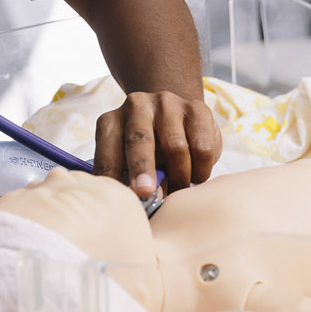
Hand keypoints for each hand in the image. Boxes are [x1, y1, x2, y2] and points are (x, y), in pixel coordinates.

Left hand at [93, 90, 220, 196]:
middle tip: (145, 192)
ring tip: (179, 190)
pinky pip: (203, 146)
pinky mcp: (197, 108)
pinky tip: (196, 175)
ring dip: (179, 177)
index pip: (107, 149)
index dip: (111, 173)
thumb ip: (128, 180)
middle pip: (139, 138)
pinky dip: (201, 169)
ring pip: (176, 147)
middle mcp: (137, 106)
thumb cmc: (145, 151)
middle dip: (142, 167)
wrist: (173, 117)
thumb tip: (137, 207)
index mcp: (112, 122)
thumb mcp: (129, 161)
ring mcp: (168, 104)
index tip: (118, 197)